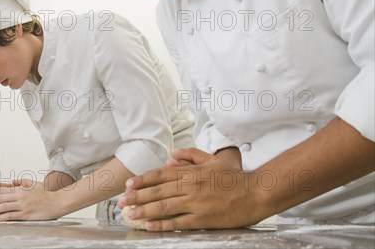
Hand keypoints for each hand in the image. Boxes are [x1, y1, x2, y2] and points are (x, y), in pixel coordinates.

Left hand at [0, 179, 61, 220]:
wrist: (57, 202)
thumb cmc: (44, 193)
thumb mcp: (32, 183)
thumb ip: (21, 182)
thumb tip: (11, 181)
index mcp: (20, 188)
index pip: (1, 189)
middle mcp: (20, 195)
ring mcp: (23, 205)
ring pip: (3, 207)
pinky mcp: (26, 214)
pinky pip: (10, 216)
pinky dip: (0, 218)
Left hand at [117, 148, 260, 230]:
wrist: (256, 192)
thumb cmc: (234, 177)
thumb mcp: (212, 159)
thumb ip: (191, 155)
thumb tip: (172, 153)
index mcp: (191, 171)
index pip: (160, 174)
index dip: (142, 180)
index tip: (129, 184)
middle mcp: (190, 186)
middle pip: (157, 191)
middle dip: (137, 196)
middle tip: (122, 202)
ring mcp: (195, 202)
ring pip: (163, 206)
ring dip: (144, 210)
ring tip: (129, 214)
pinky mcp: (203, 218)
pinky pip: (178, 222)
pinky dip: (162, 224)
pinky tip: (150, 225)